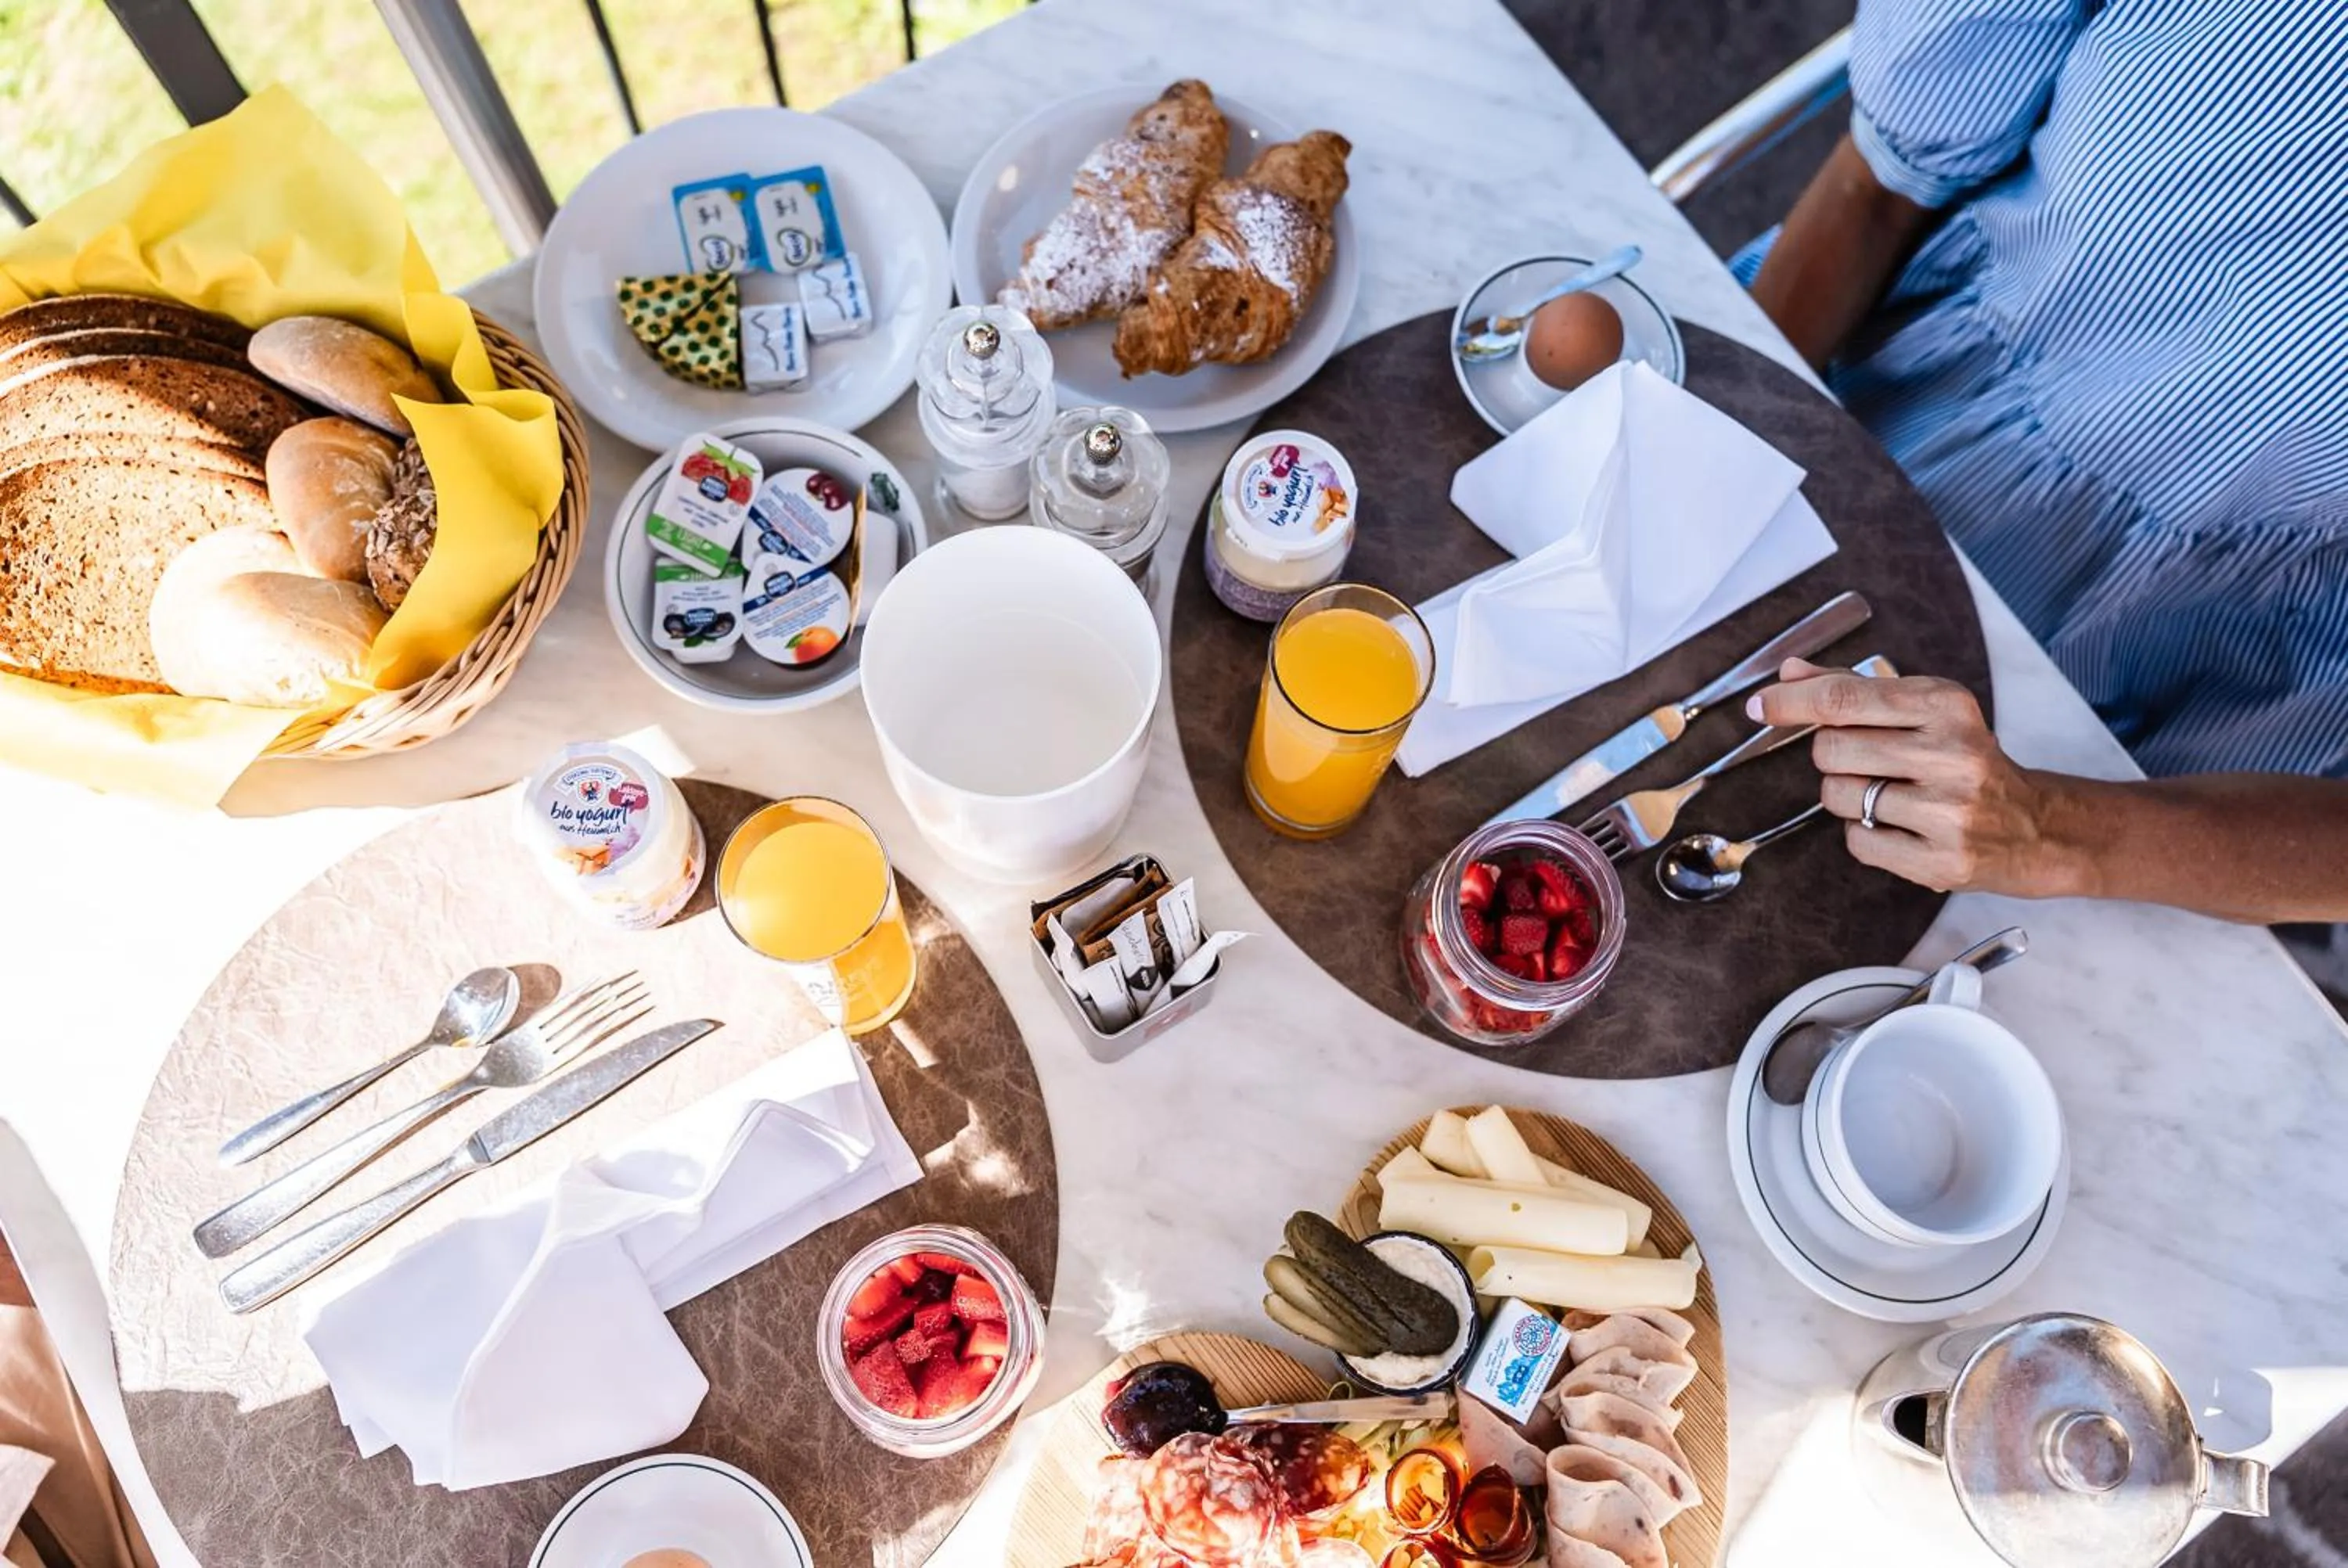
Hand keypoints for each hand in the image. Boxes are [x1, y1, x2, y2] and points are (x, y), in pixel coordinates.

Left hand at [1749, 658, 2080, 896]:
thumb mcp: (1925, 710)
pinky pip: (1856, 841)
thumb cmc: (1967, 760)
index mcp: (1946, 705)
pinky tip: (1900, 825)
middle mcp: (1953, 754)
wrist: (2035, 826)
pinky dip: (1864, 833)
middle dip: (1831, 755)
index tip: (1760, 705)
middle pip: (1830, 749)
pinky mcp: (1942, 861)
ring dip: (1846, 795)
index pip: (1844, 698)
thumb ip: (1856, 689)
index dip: (1791, 702)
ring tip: (1890, 793)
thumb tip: (1790, 671)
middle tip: (1867, 761)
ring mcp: (1949, 811)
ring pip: (1837, 796)